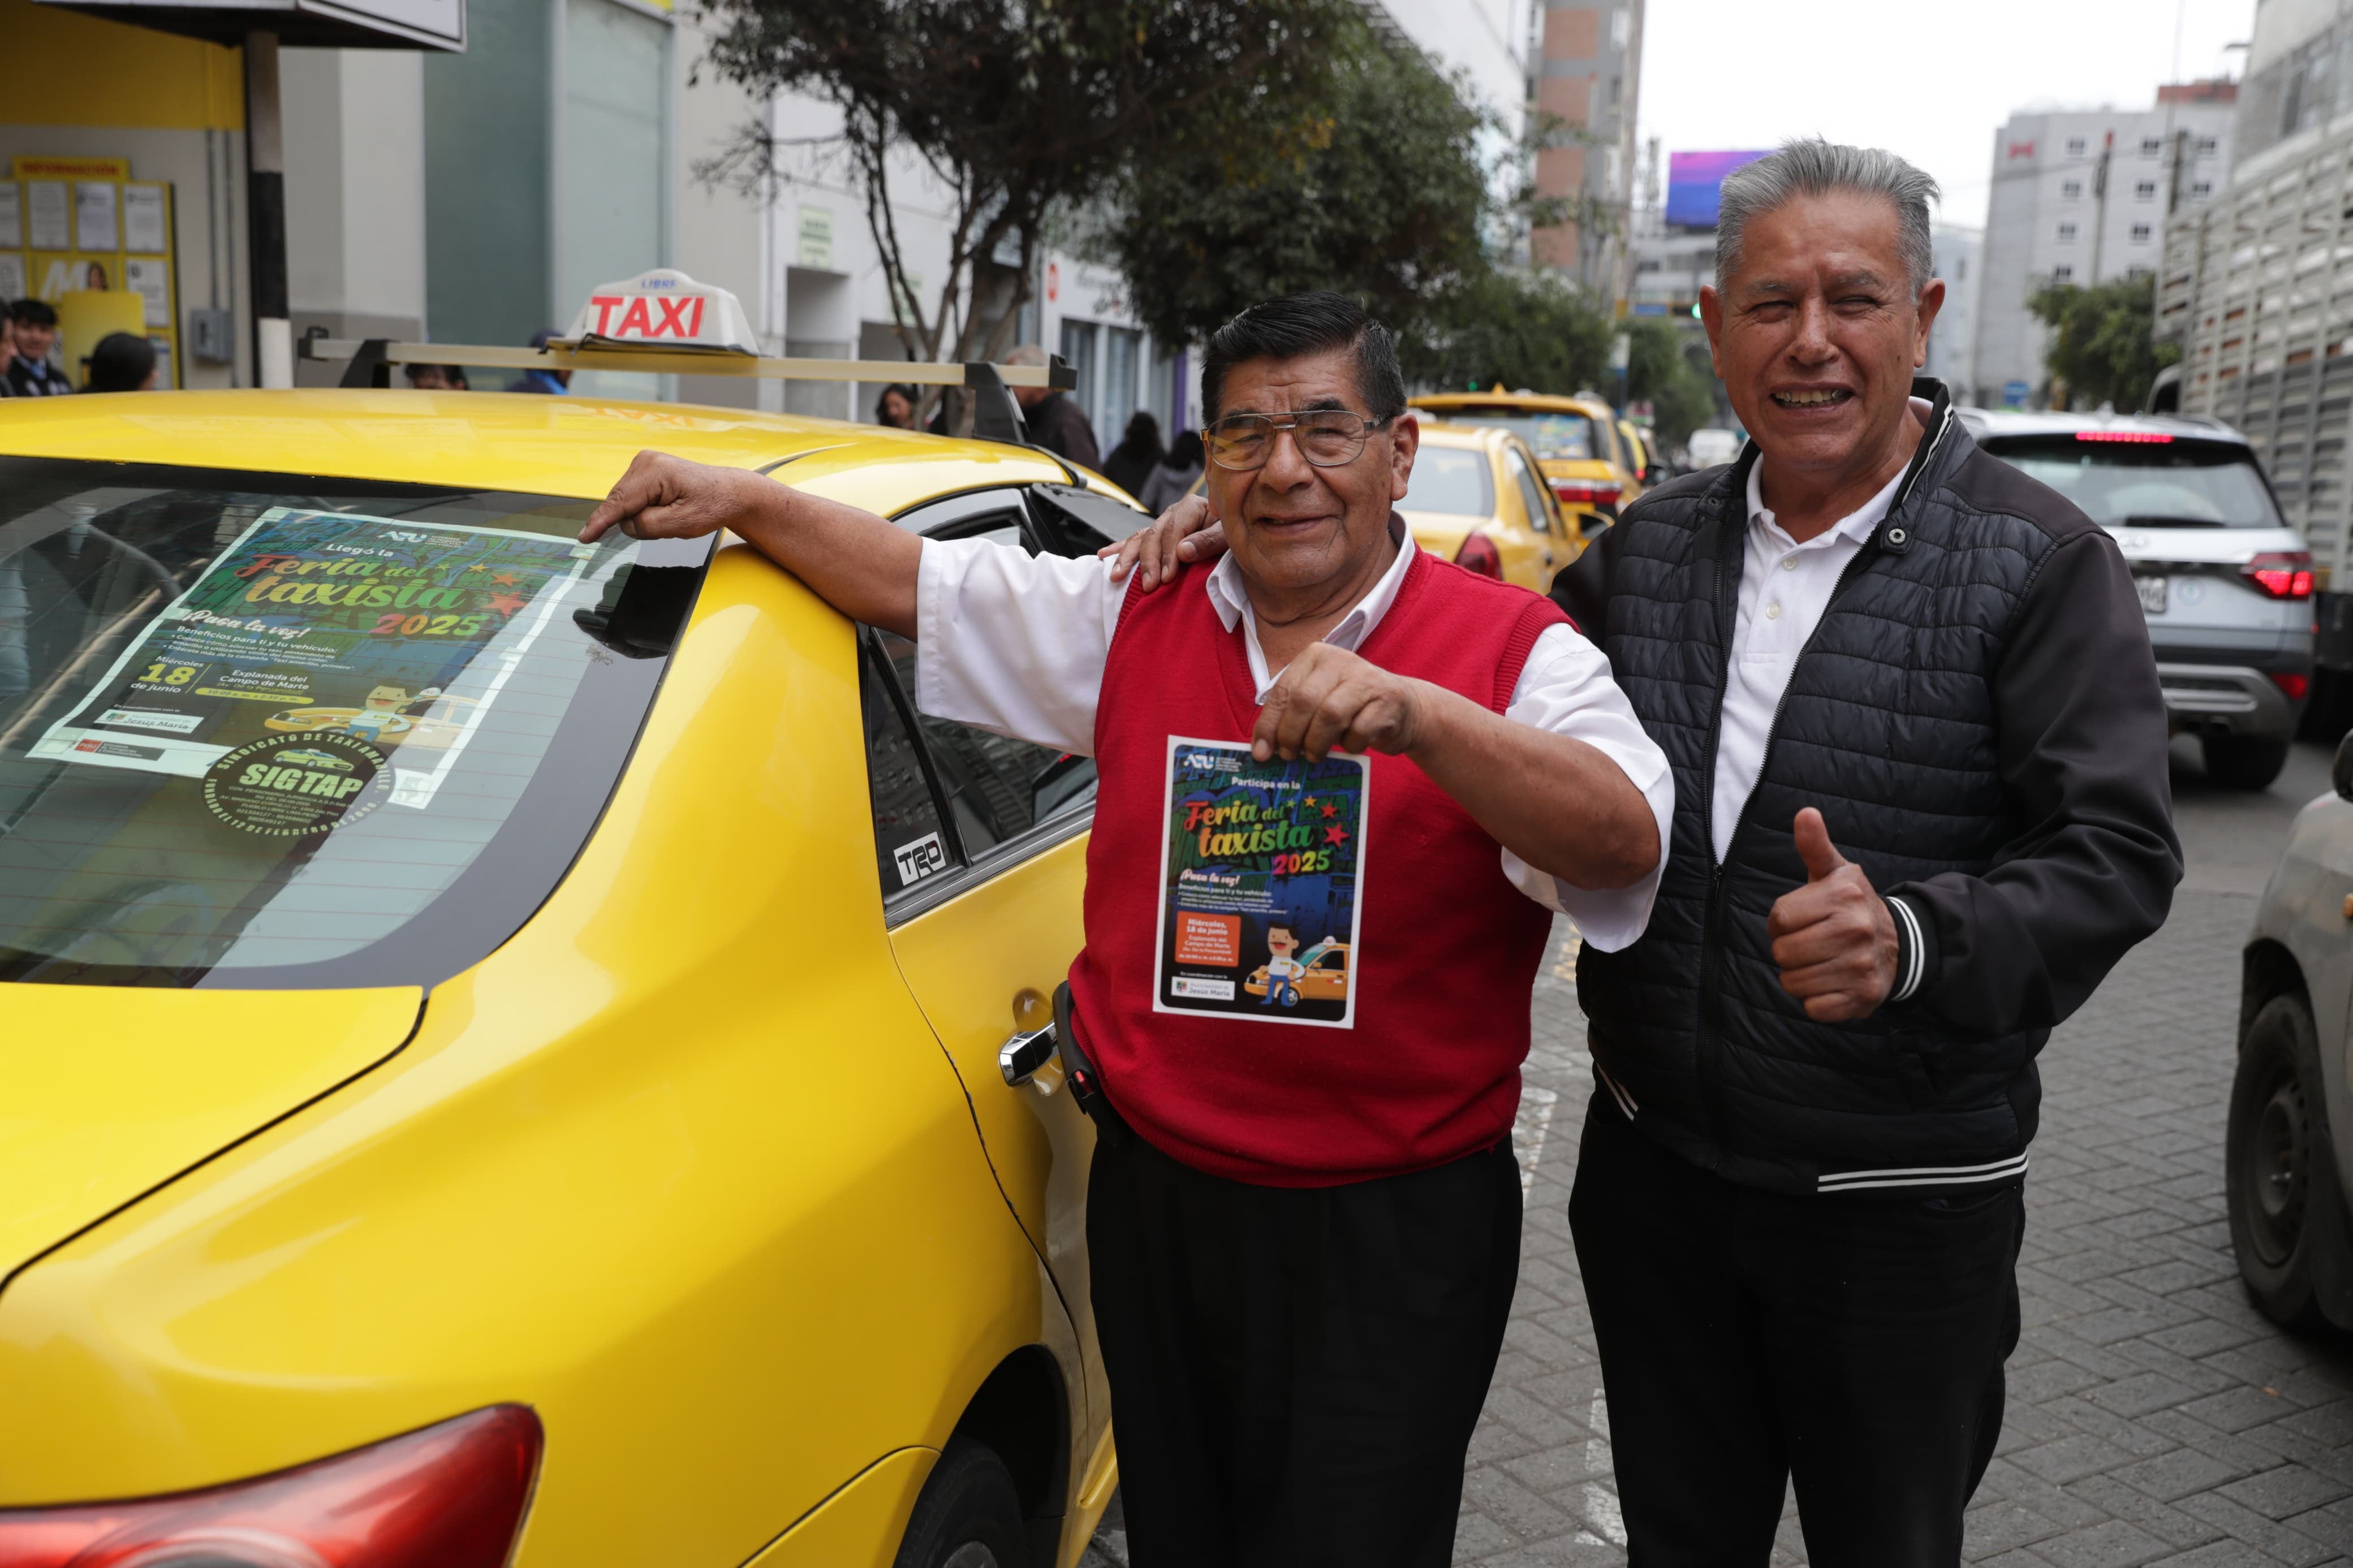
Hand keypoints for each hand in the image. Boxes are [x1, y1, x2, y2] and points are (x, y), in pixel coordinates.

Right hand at [580, 450, 778, 543]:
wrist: (729, 492)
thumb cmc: (713, 504)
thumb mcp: (682, 523)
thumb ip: (648, 526)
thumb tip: (625, 525)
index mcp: (654, 471)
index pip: (618, 503)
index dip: (600, 523)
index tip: (584, 537)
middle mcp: (645, 462)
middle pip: (620, 503)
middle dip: (635, 520)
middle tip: (669, 522)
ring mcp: (644, 464)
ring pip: (625, 502)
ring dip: (641, 515)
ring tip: (671, 513)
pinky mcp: (645, 470)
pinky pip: (632, 498)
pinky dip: (643, 509)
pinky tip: (664, 509)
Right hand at [1100, 494, 1226, 589]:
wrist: (1238, 535)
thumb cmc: (1234, 535)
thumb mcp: (1229, 537)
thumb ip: (1208, 542)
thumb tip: (1182, 551)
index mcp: (1193, 507)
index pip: (1174, 531)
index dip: (1168, 555)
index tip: (1167, 577)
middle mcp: (1174, 512)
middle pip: (1153, 535)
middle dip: (1148, 562)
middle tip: (1149, 585)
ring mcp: (1163, 523)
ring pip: (1140, 538)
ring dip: (1127, 558)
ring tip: (1117, 576)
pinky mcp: (1157, 535)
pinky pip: (1135, 540)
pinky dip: (1119, 549)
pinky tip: (1104, 557)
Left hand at [1252, 643, 1426, 762]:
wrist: (1404, 708)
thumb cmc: (1351, 708)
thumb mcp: (1317, 703)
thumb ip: (1290, 717)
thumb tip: (1262, 750)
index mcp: (1316, 656)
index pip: (1283, 690)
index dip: (1269, 724)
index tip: (1261, 752)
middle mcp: (1341, 660)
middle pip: (1304, 701)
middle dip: (1291, 735)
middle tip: (1289, 756)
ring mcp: (1367, 678)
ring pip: (1330, 715)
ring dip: (1317, 743)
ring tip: (1314, 755)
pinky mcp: (1388, 700)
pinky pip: (1359, 731)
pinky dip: (1349, 746)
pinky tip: (1350, 745)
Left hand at [1767, 808, 1897, 1021]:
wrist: (1899, 946)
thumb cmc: (1852, 906)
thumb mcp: (1836, 872)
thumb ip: (1815, 845)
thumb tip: (1805, 814)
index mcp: (1844, 896)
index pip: (1778, 920)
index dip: (1781, 923)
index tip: (1800, 920)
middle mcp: (1855, 930)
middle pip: (1782, 953)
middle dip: (1788, 950)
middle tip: (1811, 942)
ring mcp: (1860, 966)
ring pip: (1792, 983)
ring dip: (1799, 976)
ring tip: (1821, 961)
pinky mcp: (1862, 997)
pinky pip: (1812, 1007)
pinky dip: (1815, 999)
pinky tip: (1832, 981)